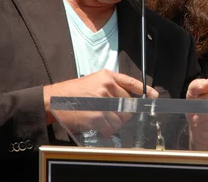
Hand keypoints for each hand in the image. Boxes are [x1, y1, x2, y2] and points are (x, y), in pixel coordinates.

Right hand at [43, 69, 158, 135]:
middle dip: (122, 113)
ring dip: (114, 123)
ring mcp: (103, 101)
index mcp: (107, 76)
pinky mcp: (98, 115)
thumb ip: (110, 87)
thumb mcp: (93, 81)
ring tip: (101, 120)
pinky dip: (107, 130)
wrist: (53, 100)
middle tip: (110, 115)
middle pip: (128, 104)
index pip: (131, 82)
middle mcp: (107, 86)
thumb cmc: (72, 92)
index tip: (154, 97)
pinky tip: (98, 127)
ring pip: (121, 118)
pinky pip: (111, 127)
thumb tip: (126, 100)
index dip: (145, 90)